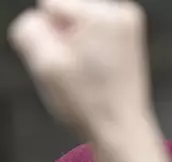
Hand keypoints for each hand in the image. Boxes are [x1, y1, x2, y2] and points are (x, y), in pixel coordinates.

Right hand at [8, 0, 150, 141]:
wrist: (120, 127)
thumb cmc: (88, 103)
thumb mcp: (45, 64)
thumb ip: (29, 28)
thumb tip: (39, 19)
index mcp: (104, 15)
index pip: (49, 6)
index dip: (48, 36)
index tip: (65, 60)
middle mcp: (123, 13)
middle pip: (67, 11)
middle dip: (63, 38)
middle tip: (77, 69)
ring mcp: (129, 25)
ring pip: (79, 23)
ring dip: (76, 45)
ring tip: (88, 72)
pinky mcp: (130, 38)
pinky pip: (94, 34)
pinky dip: (90, 49)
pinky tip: (96, 70)